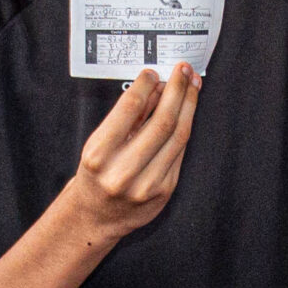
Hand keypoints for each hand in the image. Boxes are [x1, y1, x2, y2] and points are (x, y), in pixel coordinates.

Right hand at [60, 64, 200, 242]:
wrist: (95, 217)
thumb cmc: (95, 175)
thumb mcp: (98, 144)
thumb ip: (126, 118)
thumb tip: (155, 86)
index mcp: (99, 157)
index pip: (129, 110)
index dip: (146, 86)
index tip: (153, 72)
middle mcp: (123, 173)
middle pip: (162, 122)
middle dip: (176, 90)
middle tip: (183, 70)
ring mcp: (147, 185)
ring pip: (178, 136)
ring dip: (188, 105)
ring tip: (192, 84)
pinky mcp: (164, 192)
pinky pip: (180, 152)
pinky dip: (185, 126)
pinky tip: (187, 110)